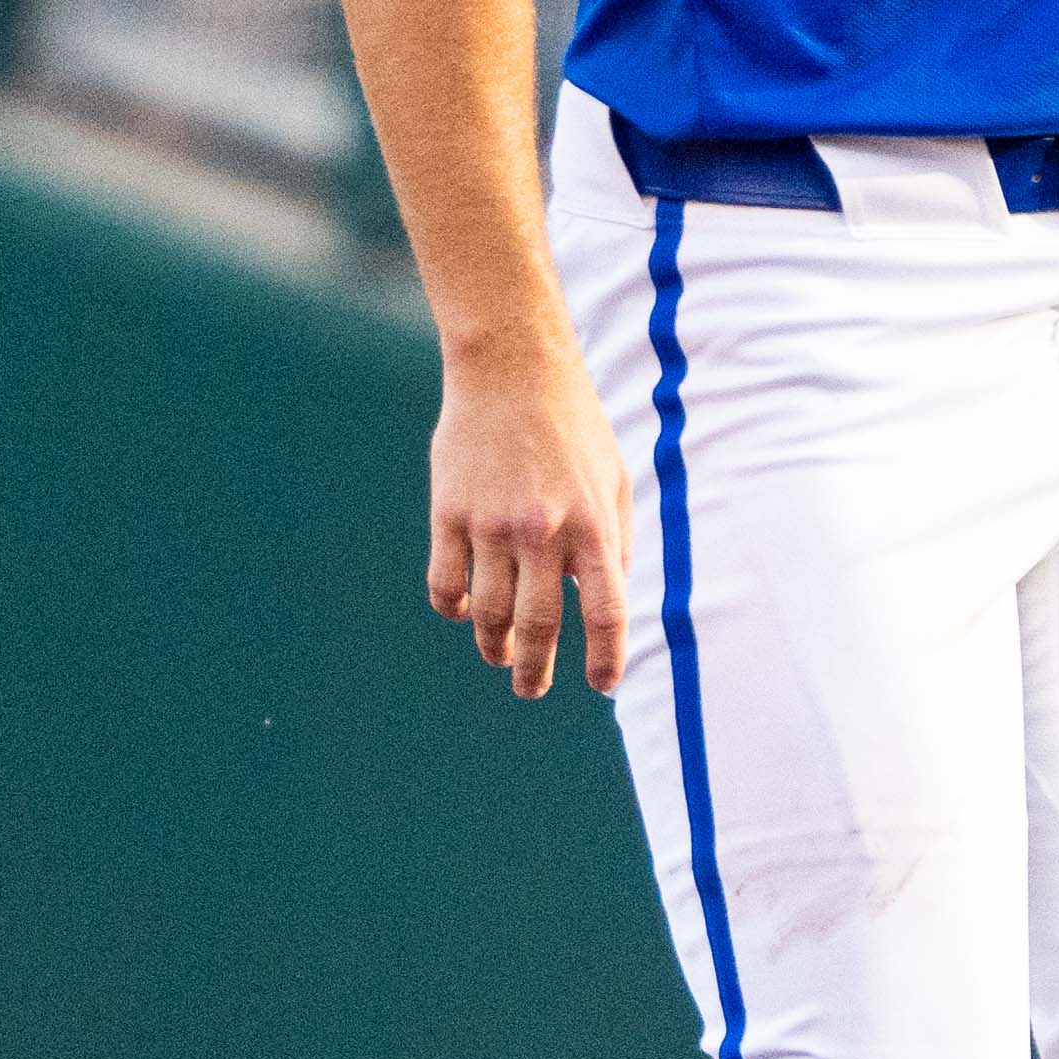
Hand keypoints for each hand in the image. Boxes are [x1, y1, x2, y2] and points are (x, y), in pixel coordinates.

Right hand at [424, 353, 631, 699]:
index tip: (602, 685)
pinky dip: (452, 610)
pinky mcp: (450, 514)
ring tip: (498, 654)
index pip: (605, 612)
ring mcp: (492, 525)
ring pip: (486, 614)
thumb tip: (605, 600)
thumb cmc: (572, 426)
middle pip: (539, 626)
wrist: (511, 371)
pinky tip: (461, 611)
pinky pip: (445, 584)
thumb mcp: (613, 479)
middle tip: (530, 688)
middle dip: (535, 670)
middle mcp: (543, 531)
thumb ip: (614, 541)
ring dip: (493, 645)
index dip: (605, 659)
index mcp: (593, 525)